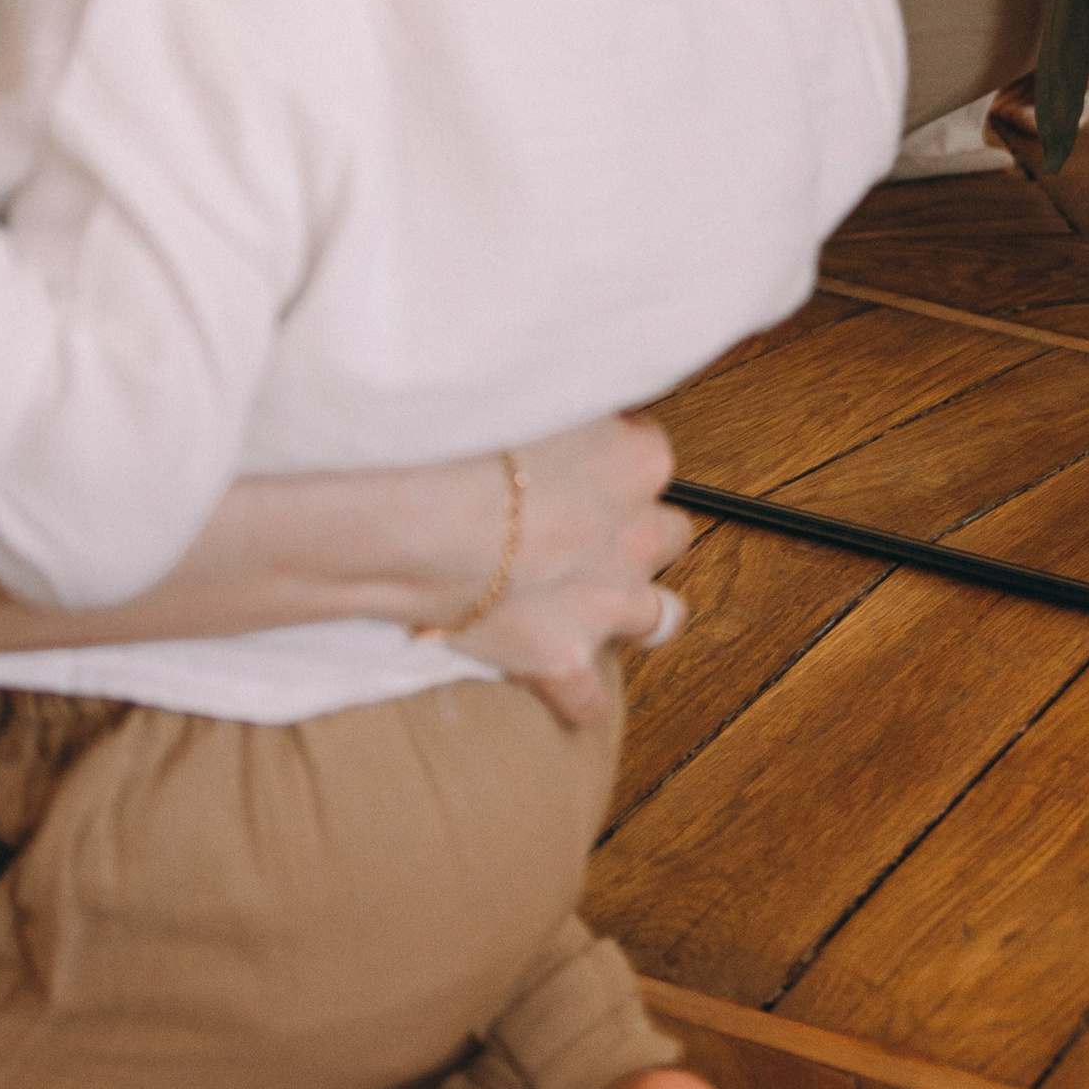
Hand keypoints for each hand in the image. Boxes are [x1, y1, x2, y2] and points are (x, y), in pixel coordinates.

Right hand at [447, 411, 688, 724]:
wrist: (419, 513)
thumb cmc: (461, 438)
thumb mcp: (530, 389)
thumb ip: (559, 402)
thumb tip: (551, 396)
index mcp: (635, 460)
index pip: (647, 456)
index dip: (608, 465)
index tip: (573, 468)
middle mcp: (637, 532)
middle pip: (669, 535)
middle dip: (636, 536)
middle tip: (581, 533)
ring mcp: (606, 599)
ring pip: (661, 618)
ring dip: (638, 616)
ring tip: (602, 611)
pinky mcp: (563, 656)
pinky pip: (587, 696)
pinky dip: (575, 698)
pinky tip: (563, 694)